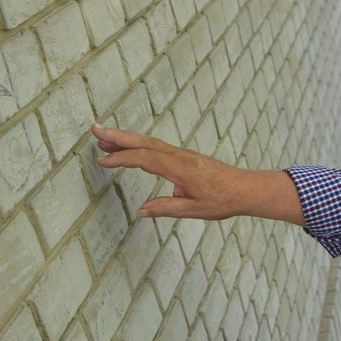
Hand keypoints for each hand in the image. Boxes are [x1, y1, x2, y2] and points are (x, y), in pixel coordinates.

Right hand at [90, 124, 303, 223]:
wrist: (245, 189)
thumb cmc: (223, 200)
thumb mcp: (194, 209)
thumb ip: (166, 208)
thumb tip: (141, 211)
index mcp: (180, 168)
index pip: (144, 159)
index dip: (122, 159)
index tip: (102, 160)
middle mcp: (179, 156)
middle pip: (144, 142)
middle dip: (118, 136)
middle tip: (95, 130)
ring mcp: (182, 154)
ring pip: (150, 141)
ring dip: (127, 138)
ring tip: (104, 138)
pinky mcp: (185, 156)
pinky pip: (158, 145)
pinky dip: (140, 143)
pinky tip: (130, 147)